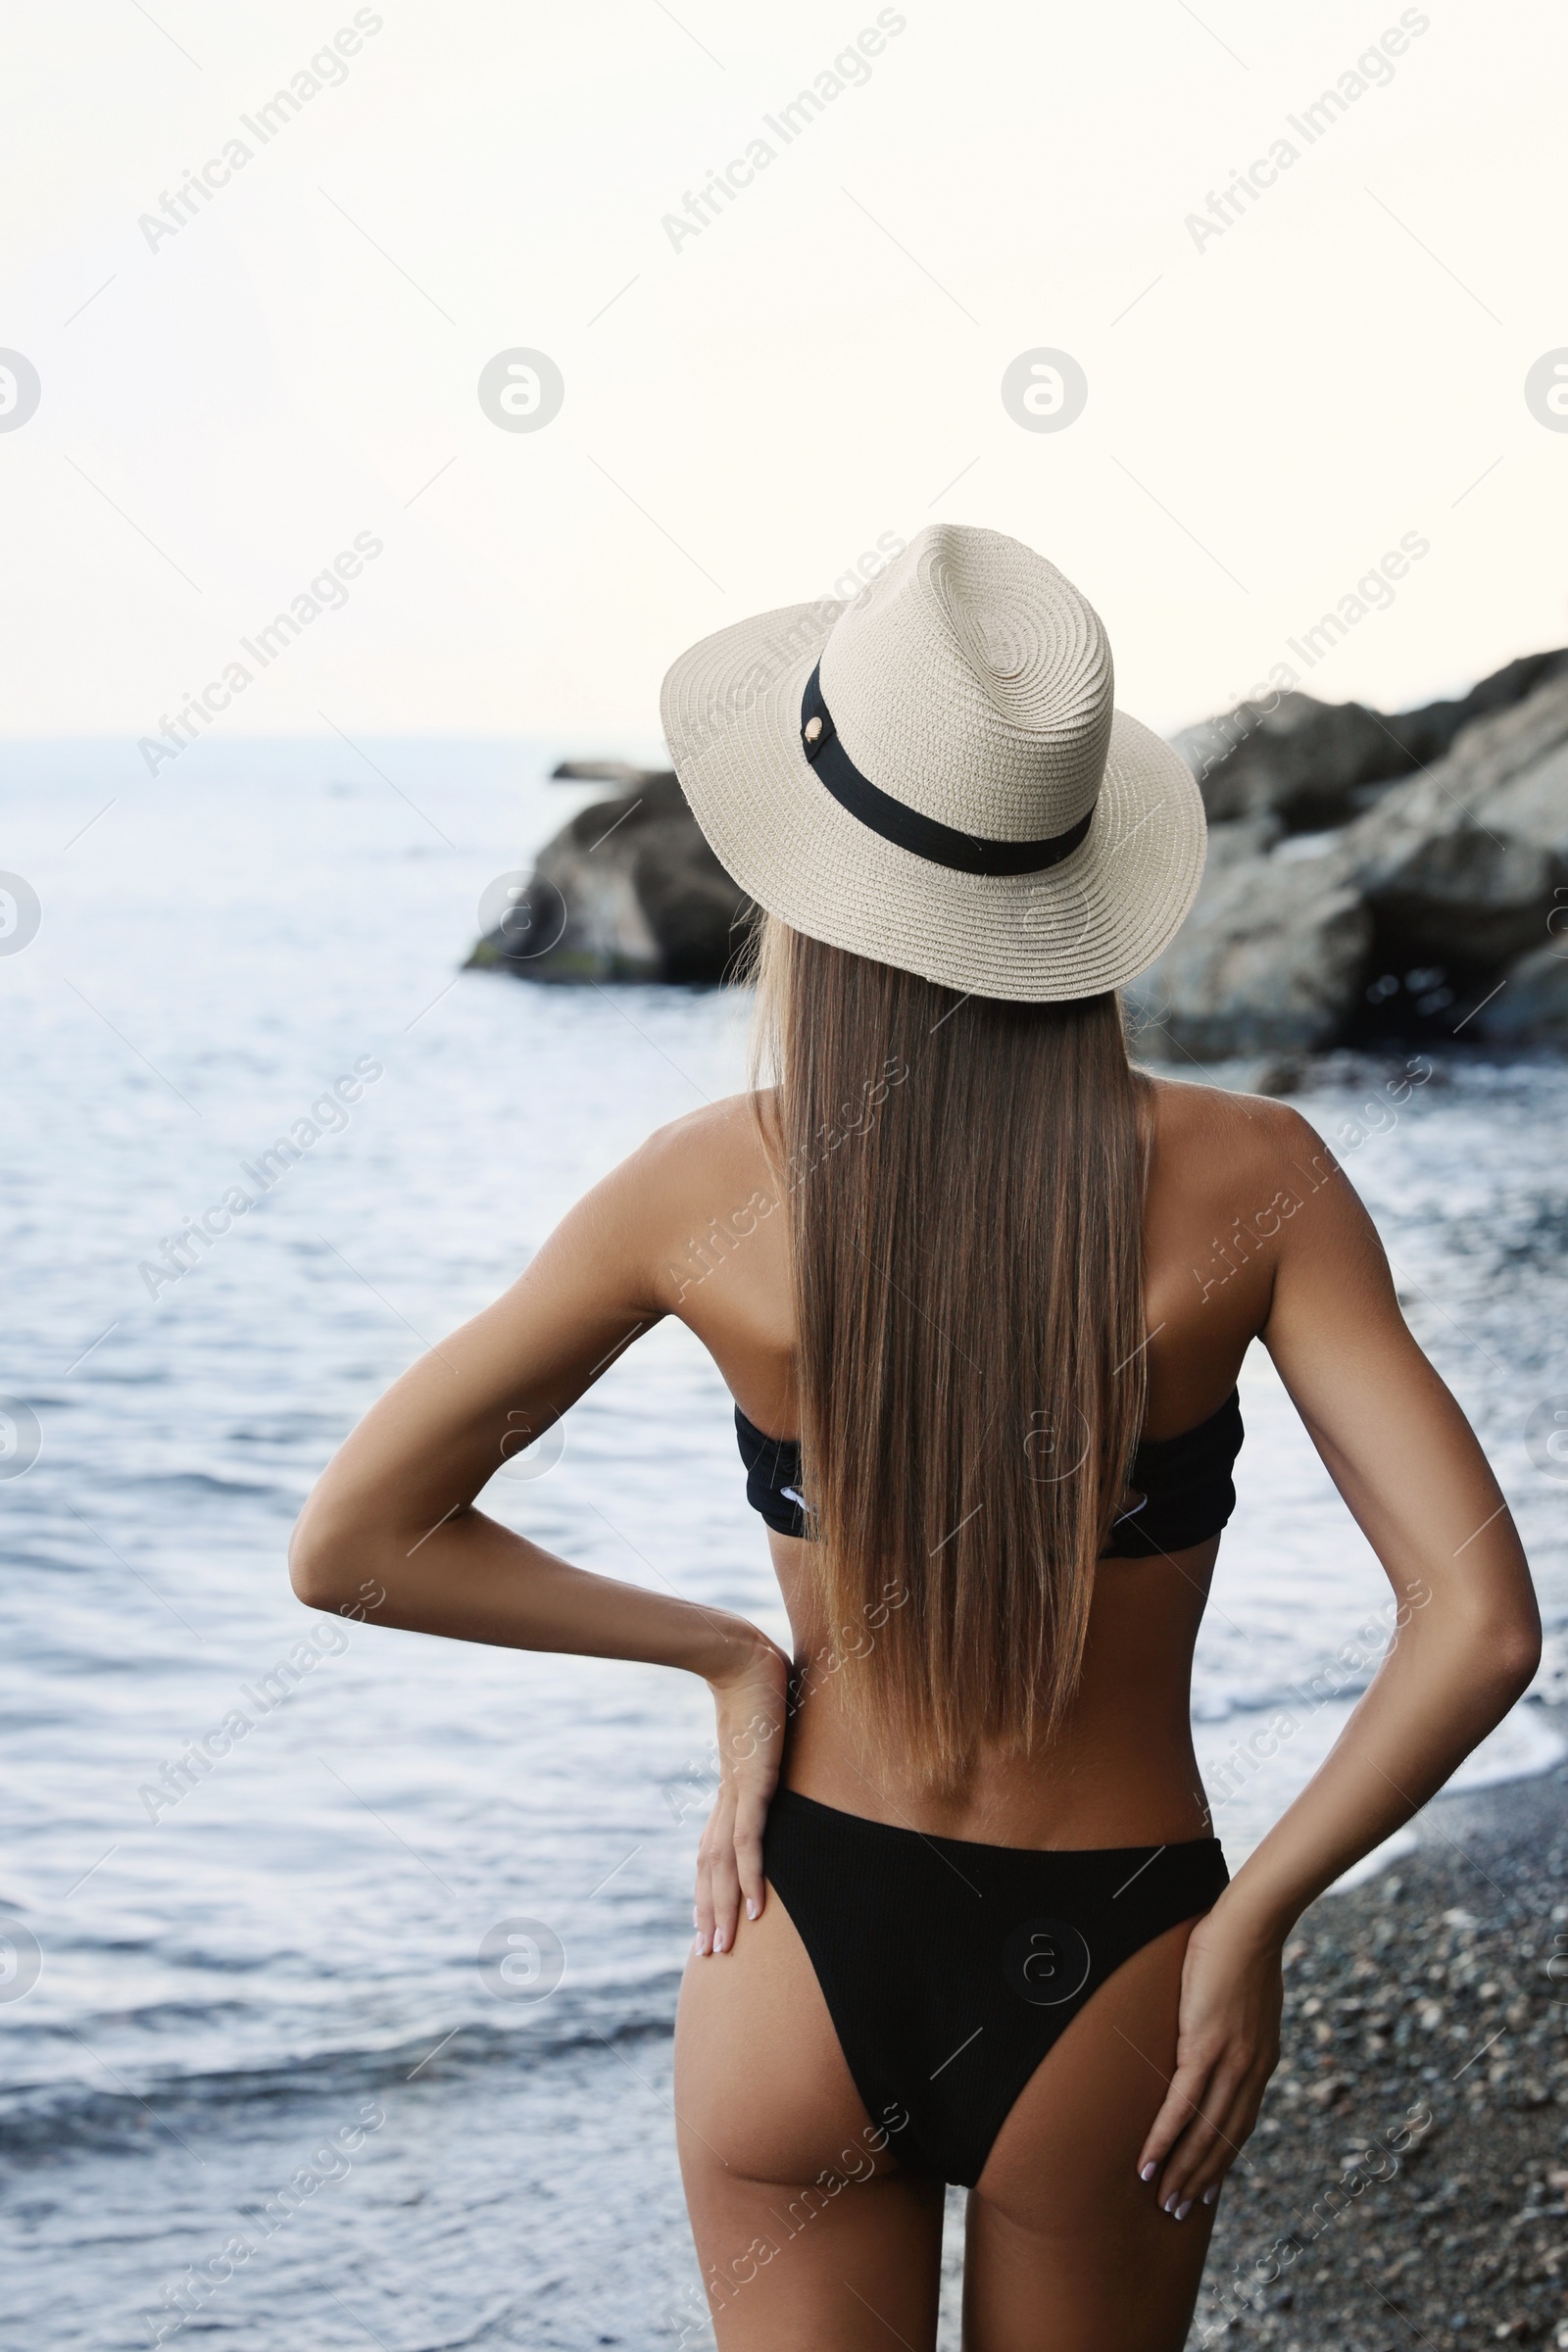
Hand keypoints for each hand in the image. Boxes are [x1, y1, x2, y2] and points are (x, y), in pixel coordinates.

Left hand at [692, 1632, 789, 1957]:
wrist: (739, 1651)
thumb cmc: (759, 1681)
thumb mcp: (771, 1727)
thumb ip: (778, 1745)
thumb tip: (787, 1740)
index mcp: (732, 1789)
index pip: (715, 1850)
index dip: (712, 1888)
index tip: (709, 1921)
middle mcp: (730, 1797)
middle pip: (712, 1867)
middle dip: (711, 1911)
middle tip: (708, 1955)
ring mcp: (739, 1791)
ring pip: (725, 1863)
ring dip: (725, 1907)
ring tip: (723, 1946)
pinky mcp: (752, 1781)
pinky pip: (749, 1838)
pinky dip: (750, 1875)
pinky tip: (756, 1907)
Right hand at [1135, 1904, 1284, 2218]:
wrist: (1250, 1925)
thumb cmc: (1239, 1946)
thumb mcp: (1242, 1996)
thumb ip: (1231, 2019)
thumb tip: (1211, 2019)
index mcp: (1260, 2061)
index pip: (1240, 2122)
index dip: (1222, 2158)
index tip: (1207, 2186)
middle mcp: (1251, 2071)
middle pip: (1225, 2139)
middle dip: (1201, 2178)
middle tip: (1180, 2211)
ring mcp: (1230, 2062)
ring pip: (1204, 2133)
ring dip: (1182, 2171)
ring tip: (1164, 2201)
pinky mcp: (1206, 2047)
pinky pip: (1182, 2106)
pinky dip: (1165, 2139)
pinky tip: (1150, 2163)